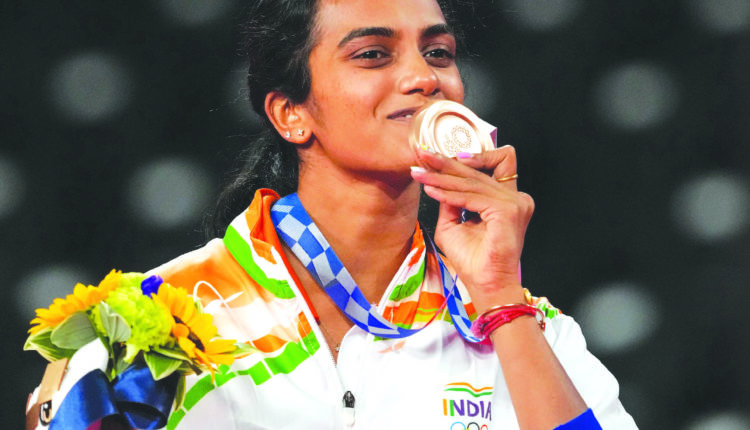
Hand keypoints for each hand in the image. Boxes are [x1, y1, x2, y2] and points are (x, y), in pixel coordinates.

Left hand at [410, 146, 533, 311]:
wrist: (486, 285)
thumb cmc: (472, 260)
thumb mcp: (453, 224)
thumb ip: (450, 201)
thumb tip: (436, 179)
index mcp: (507, 200)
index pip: (488, 168)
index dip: (462, 160)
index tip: (434, 157)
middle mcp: (516, 198)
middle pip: (477, 171)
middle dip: (445, 163)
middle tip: (422, 154)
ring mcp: (515, 203)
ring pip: (472, 181)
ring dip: (442, 177)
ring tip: (419, 174)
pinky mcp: (508, 211)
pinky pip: (472, 196)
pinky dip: (450, 193)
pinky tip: (431, 190)